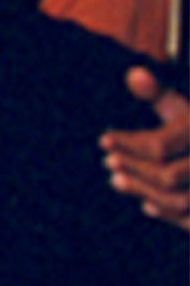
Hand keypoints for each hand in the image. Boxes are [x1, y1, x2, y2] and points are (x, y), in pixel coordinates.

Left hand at [102, 68, 189, 229]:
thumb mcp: (186, 110)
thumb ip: (161, 94)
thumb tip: (133, 73)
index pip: (159, 146)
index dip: (128, 144)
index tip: (105, 140)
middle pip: (167, 176)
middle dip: (134, 170)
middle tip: (110, 162)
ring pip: (178, 201)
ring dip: (143, 192)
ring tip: (118, 180)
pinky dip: (168, 212)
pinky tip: (148, 204)